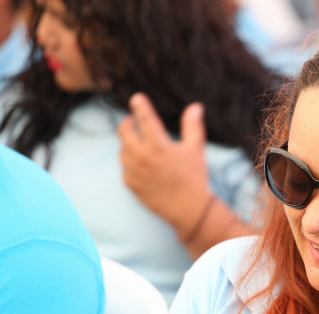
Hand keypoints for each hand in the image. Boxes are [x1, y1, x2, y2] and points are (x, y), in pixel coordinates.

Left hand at [118, 92, 211, 233]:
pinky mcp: (130, 184)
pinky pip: (124, 167)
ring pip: (122, 149)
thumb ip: (193, 126)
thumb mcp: (196, 149)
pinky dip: (129, 161)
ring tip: (136, 142)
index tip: (137, 98)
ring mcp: (133, 171)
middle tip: (131, 120)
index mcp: (158, 146)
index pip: (144, 118)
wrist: (187, 208)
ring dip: (127, 142)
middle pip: (124, 132)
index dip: (140, 105)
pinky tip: (139, 162)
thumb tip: (195, 107)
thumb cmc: (194, 178)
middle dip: (127, 122)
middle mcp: (141, 157)